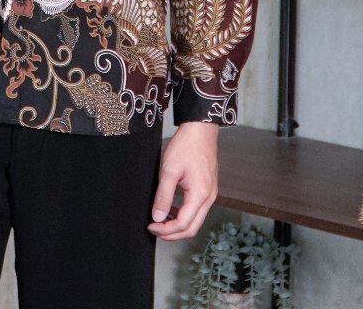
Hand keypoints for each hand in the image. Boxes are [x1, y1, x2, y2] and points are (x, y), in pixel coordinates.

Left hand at [147, 121, 218, 240]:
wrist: (200, 129)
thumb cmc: (186, 145)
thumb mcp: (169, 170)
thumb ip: (163, 196)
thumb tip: (158, 217)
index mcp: (200, 195)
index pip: (183, 224)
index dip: (166, 230)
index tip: (151, 226)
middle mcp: (209, 198)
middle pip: (192, 228)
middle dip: (172, 233)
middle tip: (155, 228)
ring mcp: (210, 193)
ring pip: (195, 220)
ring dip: (178, 224)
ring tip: (161, 219)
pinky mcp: (208, 188)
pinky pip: (197, 209)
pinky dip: (184, 214)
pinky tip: (172, 208)